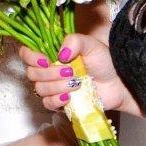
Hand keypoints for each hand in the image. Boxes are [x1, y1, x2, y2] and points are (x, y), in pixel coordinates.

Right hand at [19, 33, 142, 116]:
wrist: (119, 83)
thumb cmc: (104, 61)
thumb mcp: (91, 44)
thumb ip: (74, 41)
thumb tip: (61, 54)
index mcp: (51, 54)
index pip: (26, 54)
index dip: (30, 57)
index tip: (45, 60)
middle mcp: (49, 71)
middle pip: (31, 73)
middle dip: (50, 73)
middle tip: (71, 71)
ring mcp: (54, 88)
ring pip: (39, 89)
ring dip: (56, 86)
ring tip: (76, 83)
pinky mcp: (61, 103)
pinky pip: (47, 104)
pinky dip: (56, 100)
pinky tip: (69, 97)